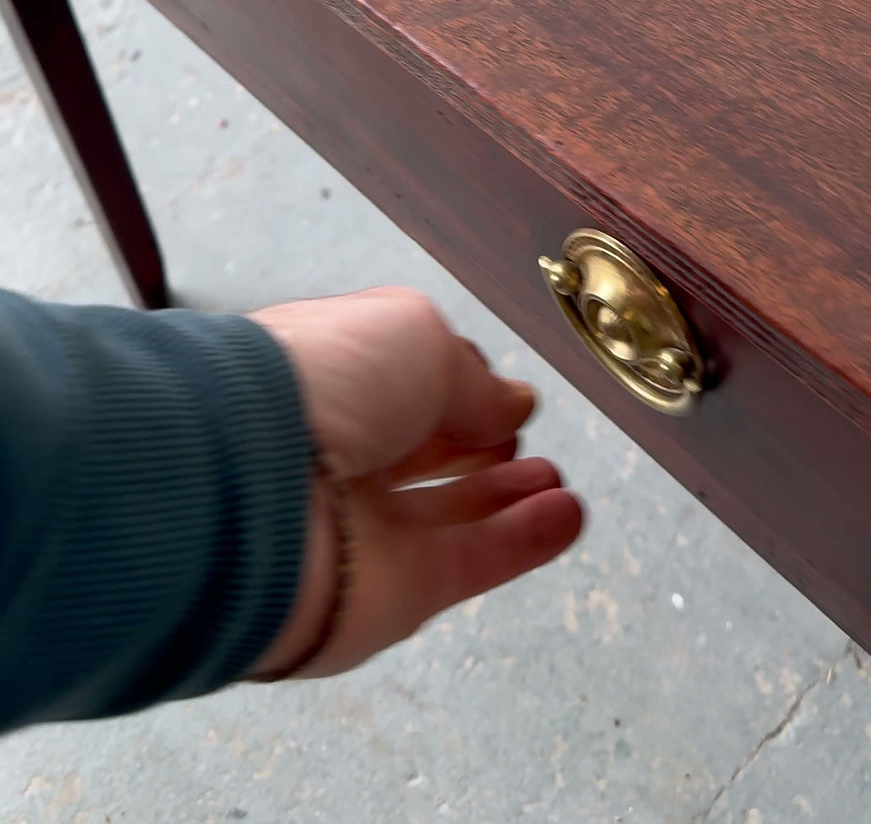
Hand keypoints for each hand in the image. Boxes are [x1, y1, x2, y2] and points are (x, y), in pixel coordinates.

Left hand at [248, 288, 582, 678]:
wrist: (248, 484)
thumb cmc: (313, 383)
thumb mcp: (417, 338)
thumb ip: (475, 380)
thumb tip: (513, 404)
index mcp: (324, 374)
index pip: (395, 382)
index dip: (451, 385)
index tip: (497, 392)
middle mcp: (333, 451)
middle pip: (418, 454)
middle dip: (477, 446)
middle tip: (523, 444)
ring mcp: (359, 524)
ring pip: (447, 514)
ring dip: (507, 498)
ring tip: (553, 480)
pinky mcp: (389, 591)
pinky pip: (468, 565)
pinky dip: (520, 543)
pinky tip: (562, 515)